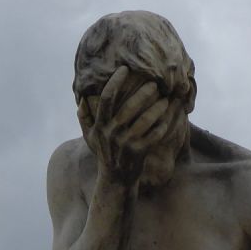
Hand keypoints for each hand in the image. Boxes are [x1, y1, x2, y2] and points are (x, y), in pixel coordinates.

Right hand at [77, 66, 173, 184]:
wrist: (116, 180)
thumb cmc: (104, 154)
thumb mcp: (90, 137)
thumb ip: (84, 118)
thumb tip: (81, 99)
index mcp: (100, 125)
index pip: (107, 98)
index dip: (115, 81)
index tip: (125, 69)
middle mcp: (112, 133)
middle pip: (129, 107)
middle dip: (143, 93)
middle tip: (154, 83)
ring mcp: (126, 143)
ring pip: (145, 120)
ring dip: (157, 108)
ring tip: (166, 98)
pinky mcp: (140, 152)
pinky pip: (154, 135)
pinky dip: (162, 125)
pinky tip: (168, 117)